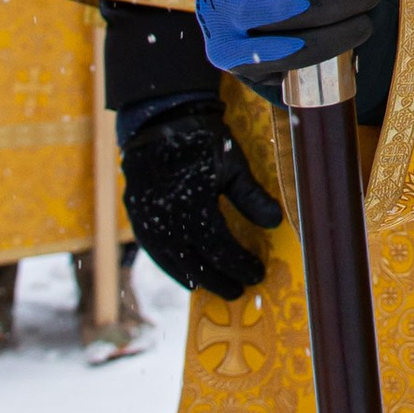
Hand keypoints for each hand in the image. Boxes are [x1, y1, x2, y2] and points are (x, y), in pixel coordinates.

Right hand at [117, 96, 282, 296]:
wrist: (160, 120)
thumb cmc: (202, 142)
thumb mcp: (232, 166)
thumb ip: (252, 197)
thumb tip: (276, 222)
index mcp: (194, 210)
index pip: (221, 250)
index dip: (240, 266)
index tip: (258, 275)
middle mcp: (167, 224)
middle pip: (197, 264)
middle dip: (220, 280)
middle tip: (240, 291)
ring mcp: (148, 223)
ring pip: (173, 264)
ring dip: (196, 278)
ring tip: (216, 287)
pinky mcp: (137, 219)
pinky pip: (156, 253)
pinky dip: (174, 266)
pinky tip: (187, 272)